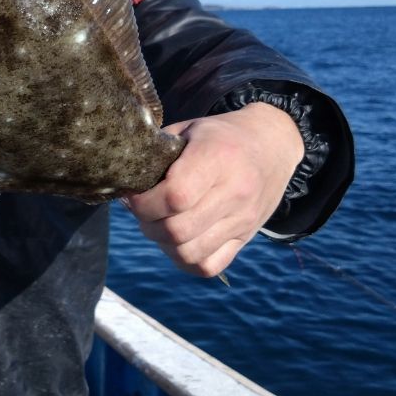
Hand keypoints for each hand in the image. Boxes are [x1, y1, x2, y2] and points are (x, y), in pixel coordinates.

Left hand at [122, 103, 304, 277]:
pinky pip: (208, 266)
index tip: (134, 196)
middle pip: (178, 230)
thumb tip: (123, 182)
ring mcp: (242, 219)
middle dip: (148, 224)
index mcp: (217, 158)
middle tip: (143, 211)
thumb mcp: (189, 130)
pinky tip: (178, 241)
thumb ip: (157, 154)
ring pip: (189, 253)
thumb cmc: (220, 135)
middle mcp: (234, 192)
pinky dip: (185, 260)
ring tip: (158, 225)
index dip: (144, 203)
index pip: (175, 197)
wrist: (272, 145)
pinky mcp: (246, 238)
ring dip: (163, 244)